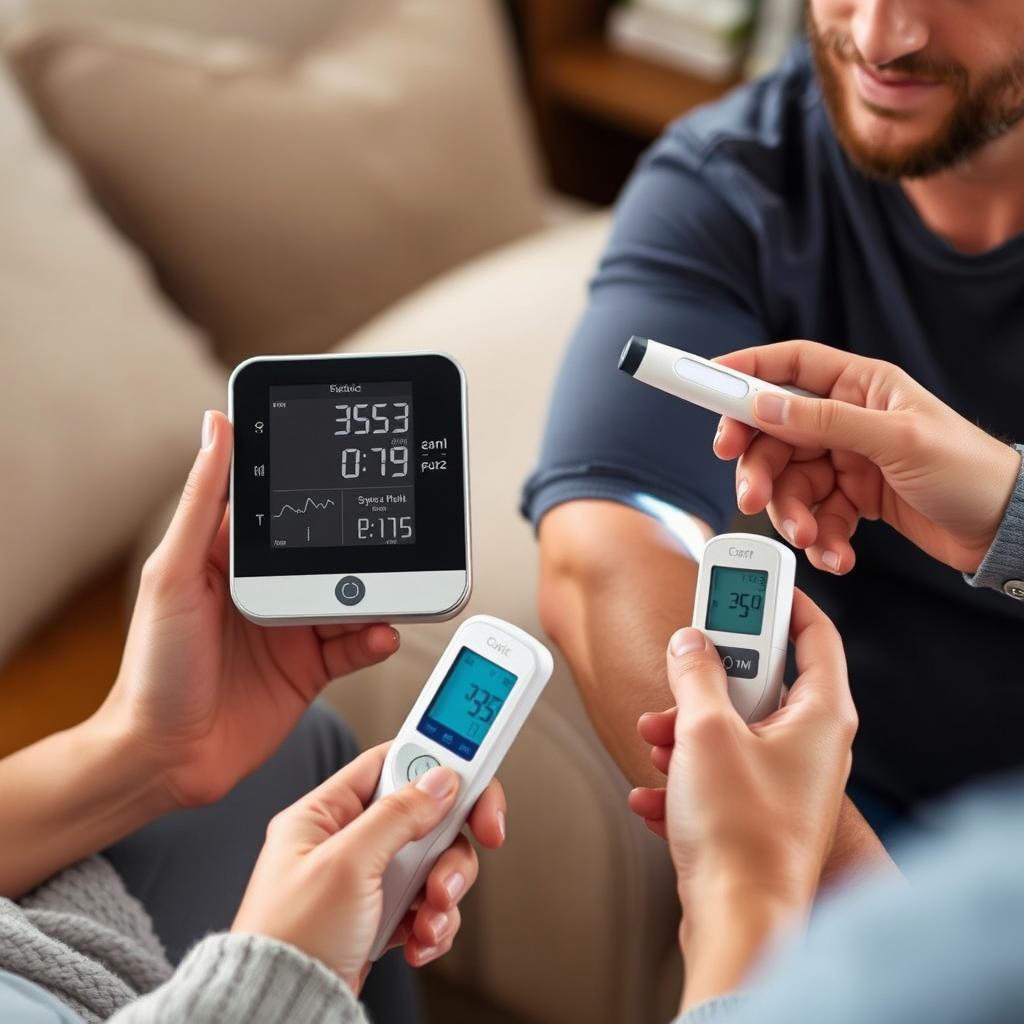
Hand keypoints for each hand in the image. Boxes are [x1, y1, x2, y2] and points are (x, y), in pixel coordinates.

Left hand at [95, 411, 399, 809]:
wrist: (167, 757)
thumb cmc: (153, 668)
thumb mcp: (173, 574)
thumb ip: (203, 503)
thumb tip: (218, 427)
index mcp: (233, 557)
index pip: (282, 508)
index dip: (314, 486)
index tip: (348, 467)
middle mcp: (268, 588)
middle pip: (329, 553)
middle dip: (360, 546)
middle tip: (387, 537)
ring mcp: (292, 628)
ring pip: (351, 596)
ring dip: (375, 593)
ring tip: (390, 590)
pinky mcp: (311, 668)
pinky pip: (356, 645)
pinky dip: (374, 638)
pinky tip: (380, 634)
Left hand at [232, 744, 506, 992]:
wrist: (282, 1017)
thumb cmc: (290, 941)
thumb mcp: (347, 864)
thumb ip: (397, 815)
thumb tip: (441, 779)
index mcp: (324, 813)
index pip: (391, 762)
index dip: (436, 762)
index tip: (475, 774)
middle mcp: (345, 842)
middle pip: (424, 815)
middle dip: (450, 842)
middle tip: (478, 842)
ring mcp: (364, 882)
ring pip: (432, 862)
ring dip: (444, 889)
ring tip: (430, 914)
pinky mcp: (378, 919)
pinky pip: (425, 905)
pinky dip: (433, 923)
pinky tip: (419, 939)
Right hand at [629, 591, 856, 1008]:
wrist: (737, 921)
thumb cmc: (741, 833)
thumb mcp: (706, 732)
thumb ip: (696, 674)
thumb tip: (691, 643)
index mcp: (822, 715)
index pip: (816, 635)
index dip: (785, 601)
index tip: (754, 579)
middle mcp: (812, 746)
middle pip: (763, 680)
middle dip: (711, 675)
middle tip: (684, 661)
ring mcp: (785, 781)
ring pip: (732, 727)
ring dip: (686, 728)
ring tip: (658, 741)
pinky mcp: (757, 811)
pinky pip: (719, 771)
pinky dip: (686, 773)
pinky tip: (658, 791)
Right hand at [712, 341, 1019, 574]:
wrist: (1003, 530)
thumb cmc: (968, 469)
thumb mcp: (895, 439)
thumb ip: (825, 421)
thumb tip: (764, 404)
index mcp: (860, 386)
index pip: (789, 366)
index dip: (745, 371)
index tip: (705, 384)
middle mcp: (847, 420)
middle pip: (775, 434)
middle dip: (759, 468)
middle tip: (750, 497)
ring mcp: (847, 461)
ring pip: (789, 482)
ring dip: (790, 514)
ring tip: (809, 537)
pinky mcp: (852, 499)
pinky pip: (814, 514)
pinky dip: (820, 538)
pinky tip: (838, 553)